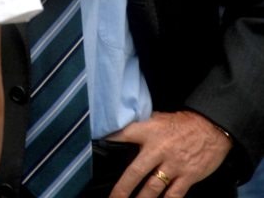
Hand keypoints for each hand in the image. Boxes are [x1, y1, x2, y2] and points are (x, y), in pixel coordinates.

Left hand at [107, 110, 232, 197]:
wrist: (212, 127)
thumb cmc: (184, 123)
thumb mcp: (160, 118)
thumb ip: (144, 127)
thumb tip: (125, 132)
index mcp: (150, 130)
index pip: (123, 135)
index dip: (109, 141)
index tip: (96, 149)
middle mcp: (158, 149)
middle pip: (135, 172)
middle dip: (122, 189)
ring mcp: (173, 165)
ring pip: (152, 189)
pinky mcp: (187, 177)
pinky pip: (173, 196)